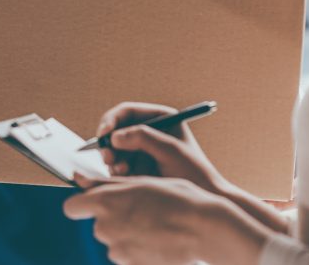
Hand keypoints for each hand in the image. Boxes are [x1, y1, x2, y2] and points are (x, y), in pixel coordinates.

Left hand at [63, 175, 267, 264]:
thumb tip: (79, 179)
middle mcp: (106, 227)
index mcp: (105, 201)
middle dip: (112, 219)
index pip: (72, 207)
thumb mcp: (141, 182)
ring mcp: (118, 250)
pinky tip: (157, 241)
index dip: (83, 204)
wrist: (205, 230)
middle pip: (97, 224)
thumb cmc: (177, 199)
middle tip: (141, 211)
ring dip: (126, 235)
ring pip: (113, 241)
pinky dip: (137, 250)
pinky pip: (127, 256)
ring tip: (153, 226)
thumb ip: (105, 183)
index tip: (95, 203)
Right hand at [96, 102, 224, 193]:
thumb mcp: (170, 151)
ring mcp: (142, 149)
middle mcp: (149, 130)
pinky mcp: (138, 167)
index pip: (127, 111)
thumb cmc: (194, 171)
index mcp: (160, 118)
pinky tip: (126, 177)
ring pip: (115, 149)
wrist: (204, 197)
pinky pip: (118, 165)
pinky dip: (117, 171)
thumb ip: (143, 138)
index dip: (112, 120)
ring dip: (113, 159)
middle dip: (109, 143)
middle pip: (117, 129)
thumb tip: (114, 136)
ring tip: (121, 171)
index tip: (104, 133)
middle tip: (108, 158)